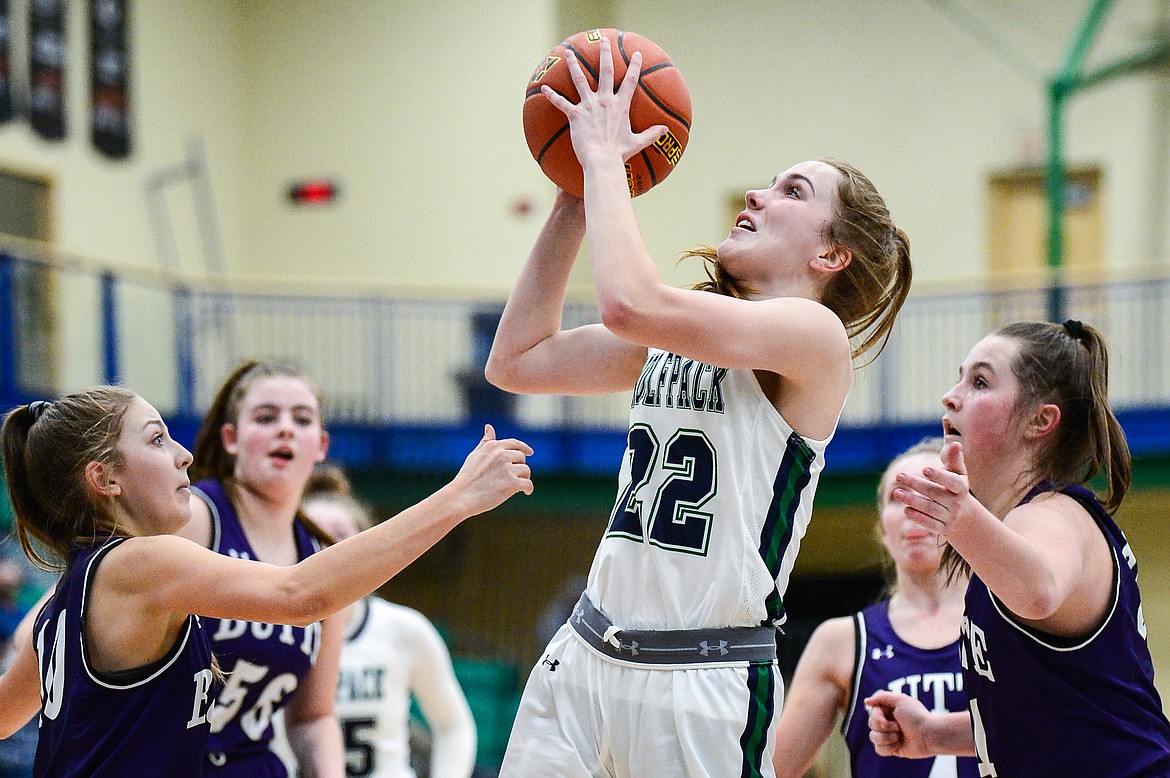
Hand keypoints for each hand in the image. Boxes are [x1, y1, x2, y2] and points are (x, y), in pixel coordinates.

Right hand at [451, 424, 533, 515]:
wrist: (462, 496)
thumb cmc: (467, 477)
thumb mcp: (475, 455)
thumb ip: (485, 442)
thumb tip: (489, 427)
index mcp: (494, 446)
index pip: (515, 443)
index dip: (524, 448)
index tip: (530, 452)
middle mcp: (502, 455)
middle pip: (521, 458)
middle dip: (519, 466)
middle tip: (513, 476)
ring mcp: (508, 469)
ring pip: (526, 471)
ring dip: (523, 478)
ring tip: (516, 486)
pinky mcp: (512, 483)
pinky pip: (528, 484)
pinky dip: (528, 489)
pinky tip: (526, 492)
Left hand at [541, 35, 666, 167]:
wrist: (602, 161)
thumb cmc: (619, 154)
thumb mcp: (637, 142)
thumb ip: (651, 134)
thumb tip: (666, 131)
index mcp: (620, 105)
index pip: (631, 81)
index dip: (635, 66)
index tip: (637, 54)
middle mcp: (605, 100)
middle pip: (606, 71)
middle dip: (604, 53)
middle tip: (603, 40)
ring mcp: (589, 106)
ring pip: (580, 80)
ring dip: (573, 65)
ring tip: (568, 53)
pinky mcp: (576, 115)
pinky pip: (561, 103)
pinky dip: (552, 96)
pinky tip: (543, 88)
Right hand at [865, 691, 934, 758]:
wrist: (930, 735)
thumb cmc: (917, 716)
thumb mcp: (900, 699)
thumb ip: (881, 697)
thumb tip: (866, 702)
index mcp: (888, 710)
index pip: (872, 713)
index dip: (878, 718)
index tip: (893, 717)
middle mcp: (887, 722)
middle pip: (871, 725)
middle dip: (884, 728)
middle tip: (898, 727)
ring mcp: (889, 736)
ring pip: (873, 738)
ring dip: (886, 738)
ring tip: (899, 737)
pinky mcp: (892, 748)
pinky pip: (879, 750)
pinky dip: (888, 748)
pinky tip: (898, 745)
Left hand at [890, 440, 974, 540]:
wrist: (963, 516)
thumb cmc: (954, 487)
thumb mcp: (957, 473)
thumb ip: (954, 459)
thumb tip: (955, 443)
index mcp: (961, 488)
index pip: (953, 482)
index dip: (940, 476)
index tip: (925, 469)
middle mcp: (957, 503)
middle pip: (935, 493)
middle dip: (916, 484)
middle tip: (898, 476)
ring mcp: (951, 517)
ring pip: (930, 509)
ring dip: (912, 501)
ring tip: (896, 493)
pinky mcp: (944, 529)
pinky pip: (930, 524)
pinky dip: (918, 517)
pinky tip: (905, 509)